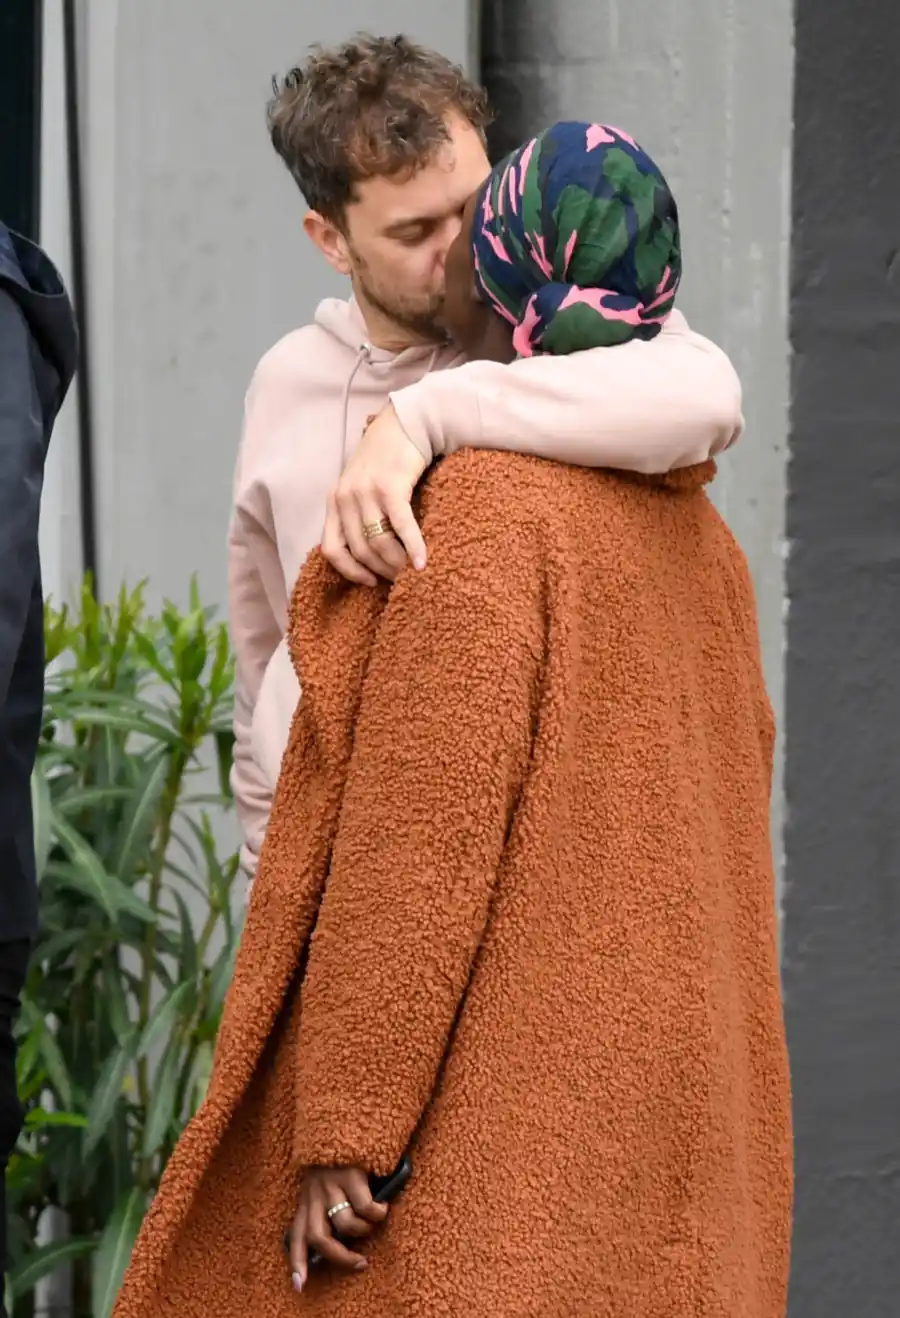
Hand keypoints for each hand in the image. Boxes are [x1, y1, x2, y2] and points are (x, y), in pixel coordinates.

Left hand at [288, 1165, 388, 1291]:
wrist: (342, 1120)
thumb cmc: (336, 1159)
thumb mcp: (323, 1184)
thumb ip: (325, 1207)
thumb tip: (342, 1240)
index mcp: (306, 1199)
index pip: (295, 1235)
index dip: (296, 1263)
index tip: (298, 1285)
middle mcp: (315, 1194)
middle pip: (320, 1238)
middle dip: (340, 1257)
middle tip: (360, 1263)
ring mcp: (332, 1184)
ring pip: (345, 1224)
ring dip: (364, 1229)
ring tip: (373, 1223)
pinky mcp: (350, 1174)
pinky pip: (365, 1206)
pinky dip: (376, 1213)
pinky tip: (382, 1208)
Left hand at [322, 403, 428, 585]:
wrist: (403, 425)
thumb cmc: (385, 460)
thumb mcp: (360, 487)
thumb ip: (357, 514)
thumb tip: (371, 556)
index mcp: (334, 501)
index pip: (332, 549)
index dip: (350, 571)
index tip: (370, 582)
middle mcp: (345, 498)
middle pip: (361, 550)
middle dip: (381, 570)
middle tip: (400, 581)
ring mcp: (365, 492)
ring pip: (379, 543)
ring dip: (397, 564)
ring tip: (412, 573)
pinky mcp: (390, 487)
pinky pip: (401, 527)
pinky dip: (413, 548)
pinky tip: (422, 562)